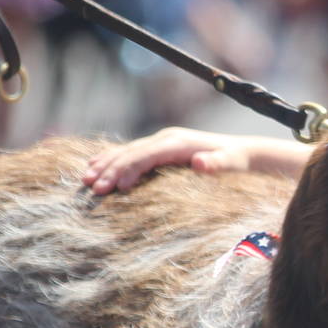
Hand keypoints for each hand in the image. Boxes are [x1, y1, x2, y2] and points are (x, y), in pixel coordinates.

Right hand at [82, 128, 256, 193]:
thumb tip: (200, 162)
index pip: (146, 155)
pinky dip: (112, 159)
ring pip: (126, 151)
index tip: (115, 187)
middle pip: (131, 153)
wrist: (242, 152)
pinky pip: (131, 153)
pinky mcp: (160, 149)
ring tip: (85, 179)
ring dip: (105, 164)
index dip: (129, 169)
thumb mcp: (232, 164)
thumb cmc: (236, 162)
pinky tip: (95, 166)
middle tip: (92, 188)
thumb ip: (217, 164)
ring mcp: (161, 142)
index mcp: (178, 143)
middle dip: (110, 170)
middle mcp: (166, 139)